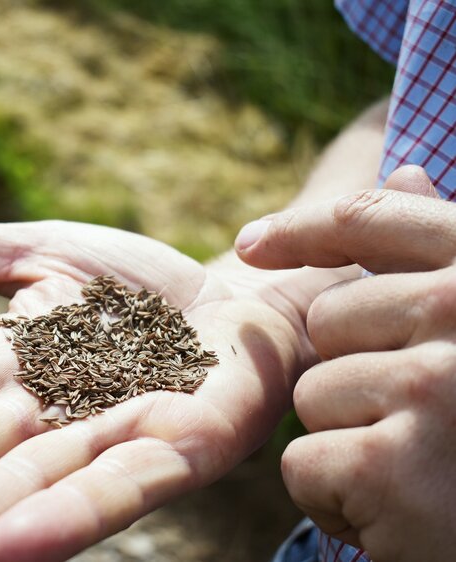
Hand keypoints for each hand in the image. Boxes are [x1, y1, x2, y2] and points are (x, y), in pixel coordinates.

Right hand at [0, 207, 331, 561]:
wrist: (239, 299)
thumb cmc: (138, 291)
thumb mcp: (42, 252)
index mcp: (9, 366)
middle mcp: (50, 413)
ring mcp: (115, 434)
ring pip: (23, 486)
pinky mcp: (187, 443)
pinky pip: (123, 483)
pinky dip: (68, 514)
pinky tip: (8, 548)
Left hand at [236, 166, 455, 561]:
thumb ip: (441, 255)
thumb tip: (403, 167)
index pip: (371, 217)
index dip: (301, 228)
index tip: (252, 244)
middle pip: (328, 321)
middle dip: (355, 371)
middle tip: (426, 419)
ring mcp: (434, 390)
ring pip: (314, 395)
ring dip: (351, 440)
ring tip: (424, 468)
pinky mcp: (394, 467)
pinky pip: (304, 465)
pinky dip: (337, 498)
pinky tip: (403, 511)